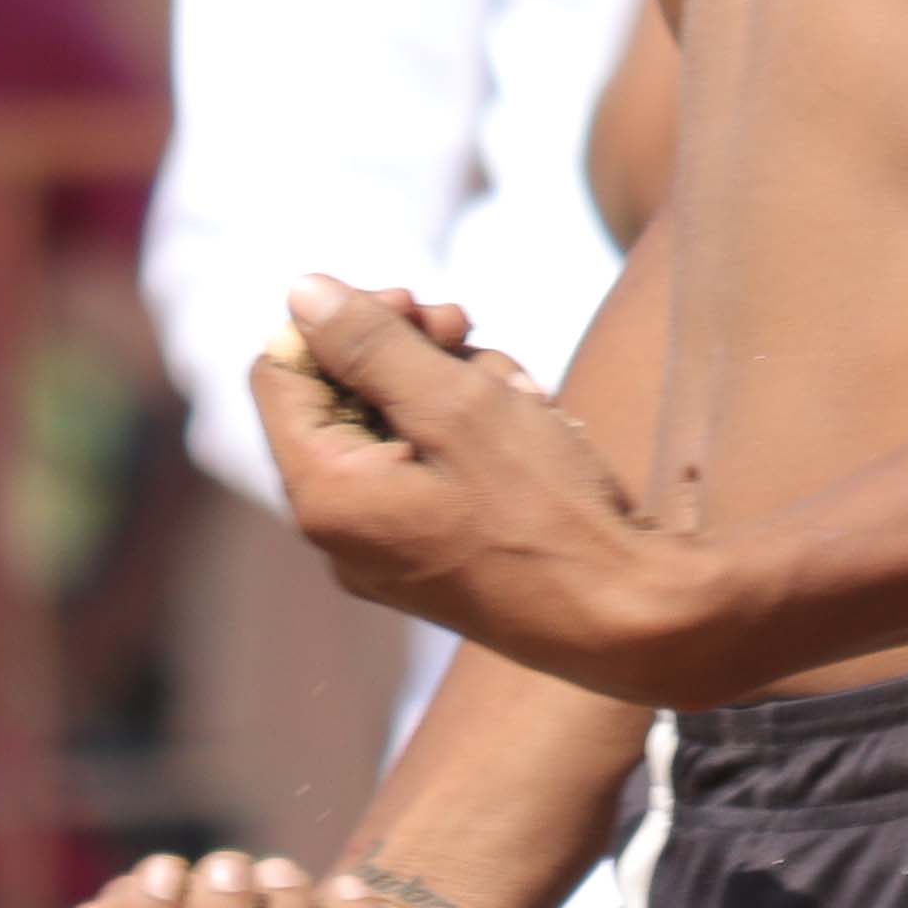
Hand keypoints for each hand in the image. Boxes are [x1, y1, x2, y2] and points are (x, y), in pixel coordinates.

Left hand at [259, 275, 754, 706]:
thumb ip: (371, 345)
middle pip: (339, 395)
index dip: (338, 322)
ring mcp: (386, 546)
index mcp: (326, 496)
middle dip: (407, 350)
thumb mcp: (458, 406)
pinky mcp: (432, 552)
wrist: (625, 616)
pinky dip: (472, 430)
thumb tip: (301, 291)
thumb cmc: (543, 512)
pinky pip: (427, 466)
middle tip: (467, 327)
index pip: (282, 373)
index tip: (415, 306)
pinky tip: (529, 422)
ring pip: (392, 422)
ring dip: (452, 384)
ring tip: (520, 392)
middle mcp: (341, 530)